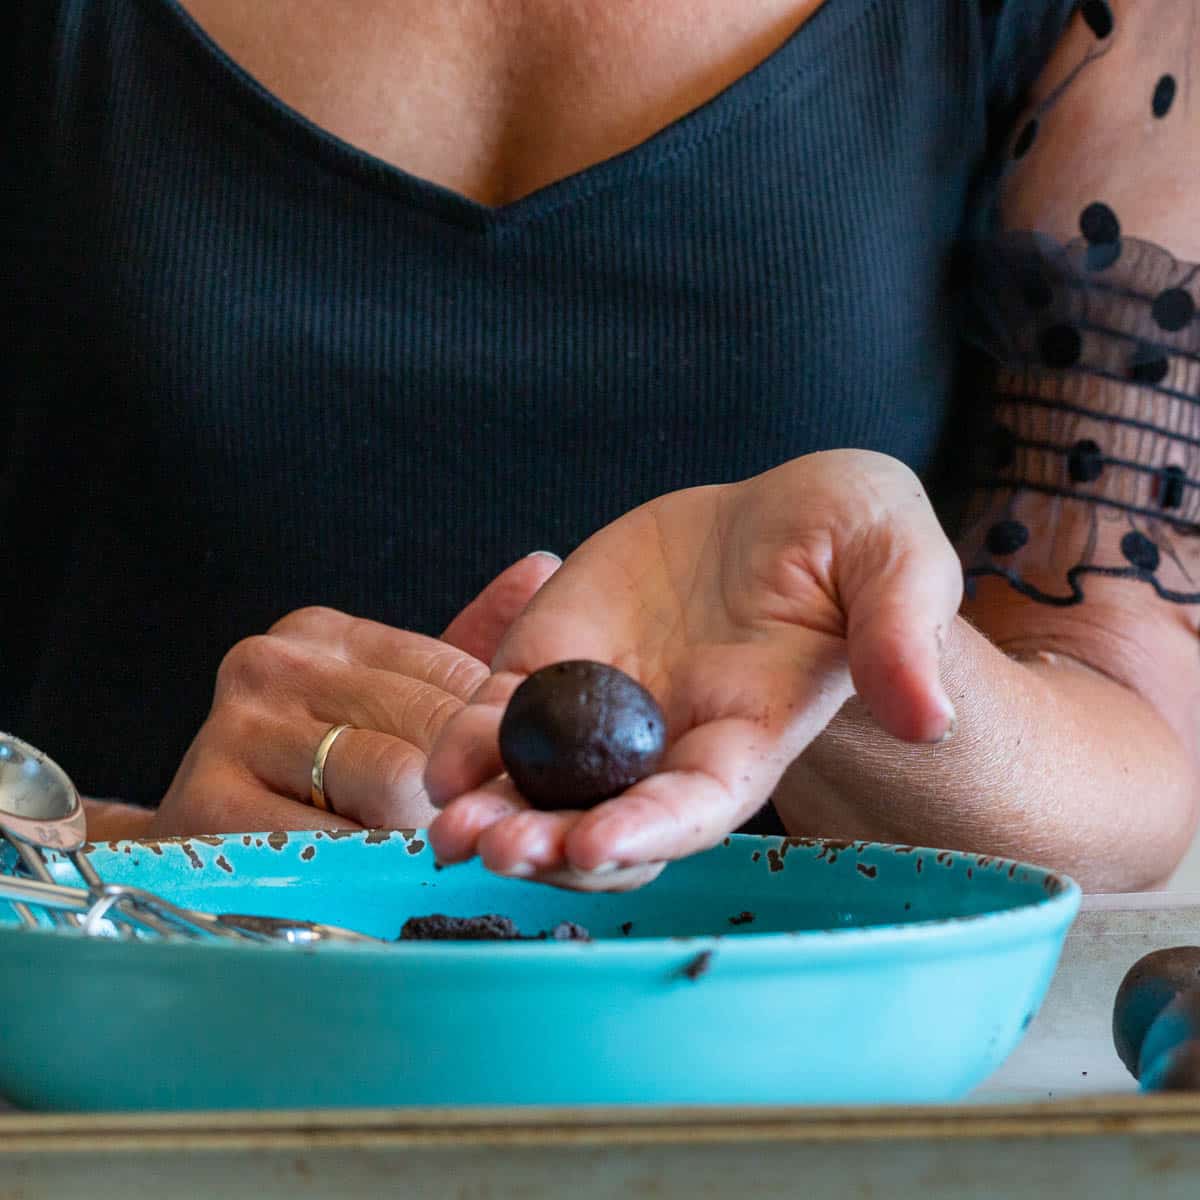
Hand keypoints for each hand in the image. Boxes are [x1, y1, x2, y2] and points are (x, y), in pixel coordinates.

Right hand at [148, 553, 559, 835]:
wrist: (193, 847)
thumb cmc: (312, 777)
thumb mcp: (386, 705)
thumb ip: (462, 647)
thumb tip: (544, 564)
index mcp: (323, 633)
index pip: (452, 676)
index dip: (487, 743)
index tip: (504, 787)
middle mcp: (275, 664)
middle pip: (427, 731)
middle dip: (462, 794)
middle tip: (481, 838)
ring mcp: (238, 728)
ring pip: (391, 785)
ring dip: (422, 836)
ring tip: (427, 863)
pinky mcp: (210, 801)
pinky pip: (335, 844)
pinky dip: (371, 871)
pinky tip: (376, 885)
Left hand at [425, 452, 961, 888]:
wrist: (775, 512)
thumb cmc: (850, 537)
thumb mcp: (895, 558)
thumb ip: (903, 632)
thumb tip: (927, 713)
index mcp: (751, 735)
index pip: (700, 805)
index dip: (651, 831)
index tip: (597, 845)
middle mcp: (671, 743)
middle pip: (605, 823)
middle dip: (550, 846)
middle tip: (493, 847)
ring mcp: (607, 710)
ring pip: (541, 786)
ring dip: (494, 811)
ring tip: (447, 823)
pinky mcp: (557, 660)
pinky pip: (503, 714)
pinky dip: (468, 740)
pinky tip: (437, 760)